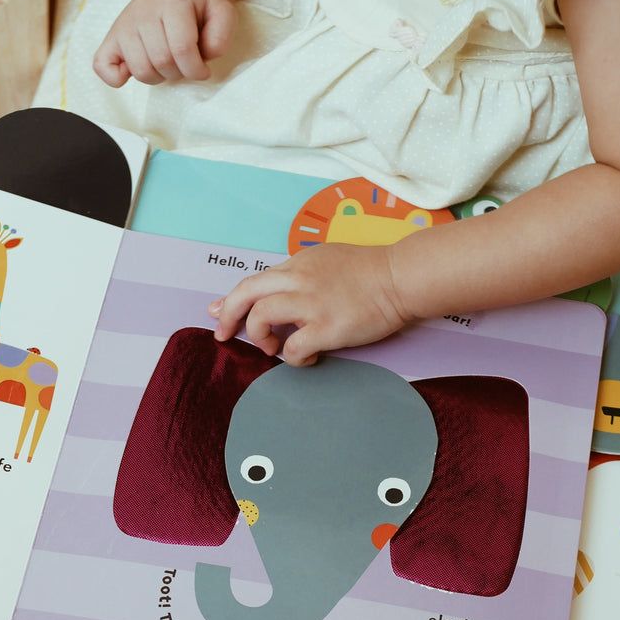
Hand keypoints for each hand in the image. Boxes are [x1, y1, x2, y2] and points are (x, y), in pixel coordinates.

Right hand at [93, 0, 236, 86]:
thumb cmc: (197, 14)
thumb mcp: (221, 15)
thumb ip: (221, 36)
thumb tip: (201, 56)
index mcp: (172, 1)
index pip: (182, 50)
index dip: (196, 70)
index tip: (201, 70)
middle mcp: (143, 8)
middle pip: (161, 62)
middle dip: (178, 73)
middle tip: (182, 64)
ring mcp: (124, 23)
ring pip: (140, 70)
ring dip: (157, 77)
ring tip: (165, 64)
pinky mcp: (110, 38)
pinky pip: (102, 66)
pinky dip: (116, 78)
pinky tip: (130, 72)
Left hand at [208, 243, 410, 365]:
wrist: (401, 278)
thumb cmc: (370, 272)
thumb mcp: (326, 261)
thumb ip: (299, 275)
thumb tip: (276, 293)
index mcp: (298, 265)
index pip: (254, 280)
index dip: (231, 300)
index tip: (218, 313)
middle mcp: (299, 280)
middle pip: (245, 293)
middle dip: (228, 316)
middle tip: (225, 335)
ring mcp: (312, 303)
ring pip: (261, 317)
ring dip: (259, 336)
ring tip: (273, 347)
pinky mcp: (327, 327)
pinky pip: (292, 348)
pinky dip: (292, 358)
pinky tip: (307, 357)